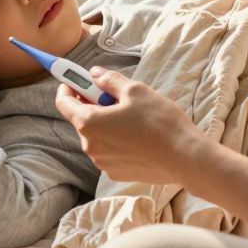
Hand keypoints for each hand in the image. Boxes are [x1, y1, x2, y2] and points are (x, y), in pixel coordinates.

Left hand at [54, 67, 202, 184]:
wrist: (185, 158)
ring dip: (106, 124)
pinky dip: (116, 141)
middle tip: (116, 97)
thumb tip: (94, 74)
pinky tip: (138, 137)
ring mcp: (102, 162)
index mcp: (89, 123)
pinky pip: (109, 151)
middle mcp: (90, 146)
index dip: (68, 88)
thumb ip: (109, 81)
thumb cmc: (160, 122)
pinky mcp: (116, 173)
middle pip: (82, 119)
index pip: (63, 103)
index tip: (77, 81)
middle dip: (93, 105)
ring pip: (97, 136)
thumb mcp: (135, 91)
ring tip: (133, 118)